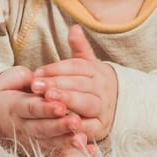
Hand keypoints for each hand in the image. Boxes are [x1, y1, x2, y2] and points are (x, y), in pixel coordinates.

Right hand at [0, 66, 88, 156]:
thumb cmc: (7, 91)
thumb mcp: (10, 80)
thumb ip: (24, 78)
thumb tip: (36, 78)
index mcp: (15, 107)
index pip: (32, 108)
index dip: (46, 109)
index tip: (61, 106)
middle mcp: (22, 126)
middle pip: (42, 128)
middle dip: (59, 127)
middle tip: (76, 122)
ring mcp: (31, 139)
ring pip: (49, 143)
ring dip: (66, 142)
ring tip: (82, 140)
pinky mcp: (39, 148)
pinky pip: (56, 153)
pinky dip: (71, 155)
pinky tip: (88, 153)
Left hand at [31, 25, 117, 143]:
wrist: (118, 105)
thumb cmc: (93, 83)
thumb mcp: (88, 64)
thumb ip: (79, 48)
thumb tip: (74, 27)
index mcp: (96, 71)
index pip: (76, 67)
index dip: (56, 69)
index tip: (37, 73)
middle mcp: (102, 88)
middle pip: (80, 84)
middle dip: (58, 85)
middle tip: (37, 86)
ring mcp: (103, 108)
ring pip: (87, 104)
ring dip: (68, 102)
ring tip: (49, 100)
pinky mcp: (102, 127)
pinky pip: (91, 128)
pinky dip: (77, 127)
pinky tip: (61, 124)